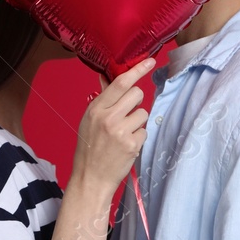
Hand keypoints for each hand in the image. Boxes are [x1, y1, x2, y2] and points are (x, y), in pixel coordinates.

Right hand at [72, 57, 154, 198]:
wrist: (90, 178)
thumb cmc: (89, 148)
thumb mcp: (89, 120)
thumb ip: (102, 100)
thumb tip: (108, 78)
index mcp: (96, 109)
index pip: (120, 82)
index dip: (137, 69)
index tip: (150, 61)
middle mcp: (108, 118)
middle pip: (137, 94)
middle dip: (136, 102)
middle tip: (126, 115)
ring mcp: (121, 132)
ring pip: (143, 113)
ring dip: (137, 122)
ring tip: (123, 135)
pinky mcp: (132, 145)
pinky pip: (144, 131)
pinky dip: (138, 138)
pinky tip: (126, 146)